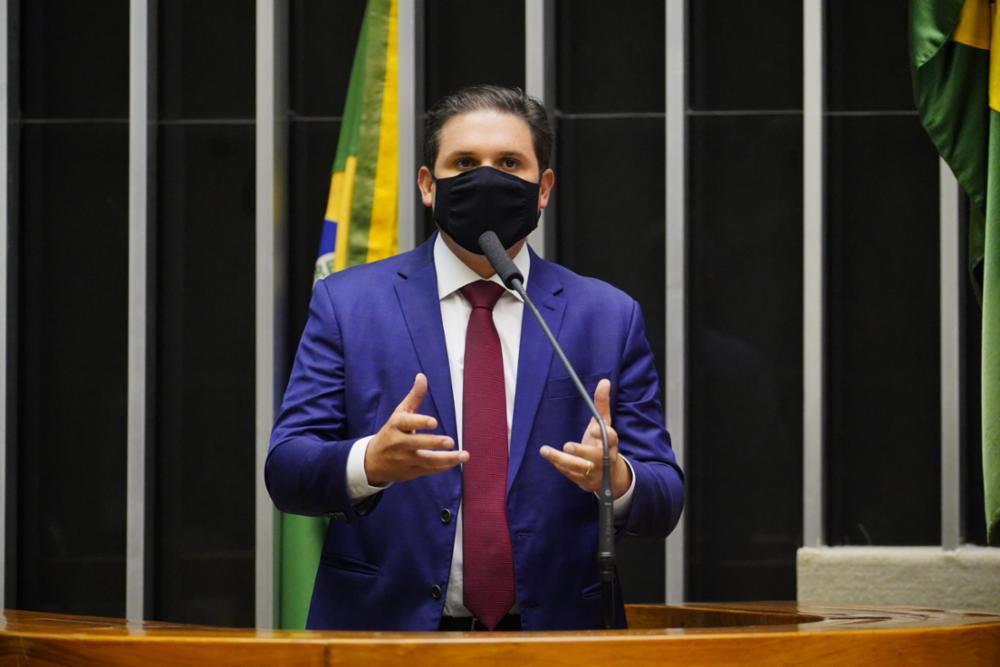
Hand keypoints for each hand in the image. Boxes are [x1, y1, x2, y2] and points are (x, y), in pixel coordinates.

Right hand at [364, 373, 467, 484]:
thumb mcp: (399, 414)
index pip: (407, 423)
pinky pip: (429, 470)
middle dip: (434, 443)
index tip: (434, 422)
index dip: (420, 422)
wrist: (372, 462)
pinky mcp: (411, 471)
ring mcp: (405, 459)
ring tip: (463, 455)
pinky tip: (456, 462)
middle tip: (450, 441)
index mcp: (396, 426)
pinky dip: (443, 467)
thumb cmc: (391, 433)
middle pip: (417, 443)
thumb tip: (422, 376)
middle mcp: (399, 443)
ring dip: (446, 459)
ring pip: (426, 460)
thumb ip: (414, 397)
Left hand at [539, 379, 631, 498]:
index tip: (594, 430)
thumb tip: (604, 381)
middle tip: (567, 446)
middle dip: (582, 452)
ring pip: (579, 468)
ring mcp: (595, 472)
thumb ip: (601, 404)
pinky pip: (571, 475)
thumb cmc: (603, 444)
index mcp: (611, 444)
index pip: (611, 439)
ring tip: (545, 450)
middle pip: (596, 457)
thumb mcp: (603, 424)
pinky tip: (550, 458)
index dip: (604, 435)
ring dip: (561, 460)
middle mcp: (605, 459)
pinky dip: (561, 467)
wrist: (611, 476)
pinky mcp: (585, 482)